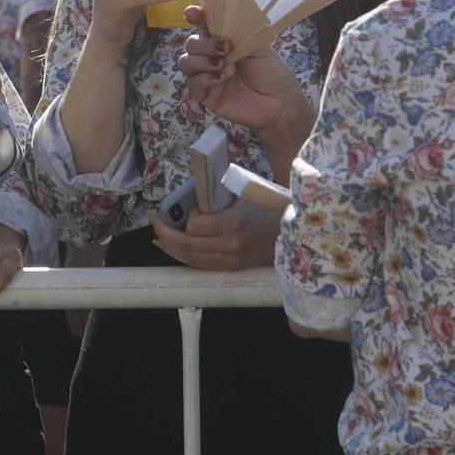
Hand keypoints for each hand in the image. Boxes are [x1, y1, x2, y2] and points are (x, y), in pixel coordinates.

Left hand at [150, 199, 280, 270]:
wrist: (297, 233)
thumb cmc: (271, 207)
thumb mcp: (247, 192)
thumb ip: (220, 191)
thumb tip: (196, 186)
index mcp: (234, 223)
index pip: (194, 227)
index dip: (187, 218)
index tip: (191, 209)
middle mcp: (231, 245)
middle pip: (187, 246)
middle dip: (165, 234)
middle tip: (157, 223)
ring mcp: (233, 260)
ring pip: (191, 259)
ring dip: (172, 248)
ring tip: (161, 237)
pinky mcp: (234, 268)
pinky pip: (203, 265)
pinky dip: (186, 257)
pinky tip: (177, 250)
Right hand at [178, 6, 311, 135]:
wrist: (279, 103)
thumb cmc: (272, 72)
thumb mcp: (259, 45)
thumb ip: (240, 28)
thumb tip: (222, 10)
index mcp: (224, 39)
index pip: (203, 24)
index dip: (195, 16)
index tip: (193, 13)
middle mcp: (212, 55)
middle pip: (191, 42)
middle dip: (204, 43)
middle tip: (226, 48)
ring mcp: (206, 74)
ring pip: (185, 61)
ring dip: (201, 60)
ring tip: (222, 64)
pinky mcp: (205, 94)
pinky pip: (192, 82)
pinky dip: (204, 78)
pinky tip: (221, 79)